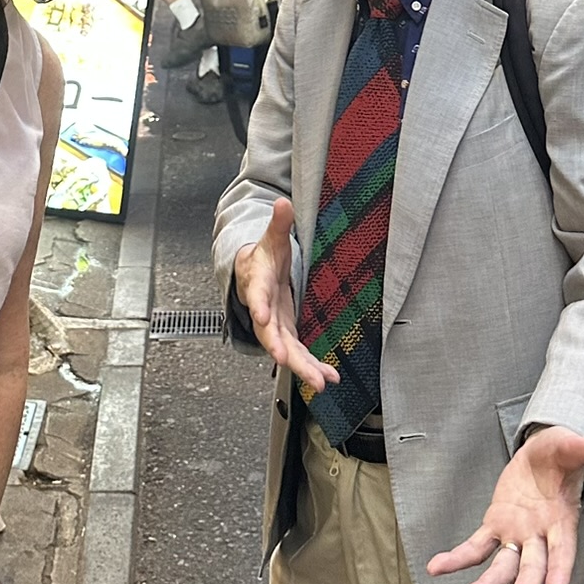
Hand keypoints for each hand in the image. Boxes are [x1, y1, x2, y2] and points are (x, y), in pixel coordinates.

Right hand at [234, 198, 338, 397]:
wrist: (254, 274)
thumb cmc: (263, 257)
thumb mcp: (272, 239)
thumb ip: (278, 224)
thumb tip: (282, 202)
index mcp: (258, 284)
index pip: (257, 296)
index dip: (260, 307)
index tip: (262, 317)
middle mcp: (265, 311)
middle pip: (270, 333)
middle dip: (280, 349)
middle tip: (289, 362)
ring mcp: (276, 326)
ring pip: (286, 350)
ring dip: (302, 367)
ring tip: (321, 381)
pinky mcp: (287, 334)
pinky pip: (299, 354)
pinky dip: (312, 367)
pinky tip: (329, 378)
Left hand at [426, 426, 583, 583]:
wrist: (543, 459)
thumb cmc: (560, 457)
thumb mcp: (564, 447)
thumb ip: (572, 448)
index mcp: (561, 521)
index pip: (563, 551)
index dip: (560, 572)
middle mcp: (539, 537)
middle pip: (532, 569)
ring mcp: (515, 536)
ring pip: (502, 568)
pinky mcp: (494, 528)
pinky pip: (474, 548)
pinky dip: (457, 560)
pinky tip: (437, 567)